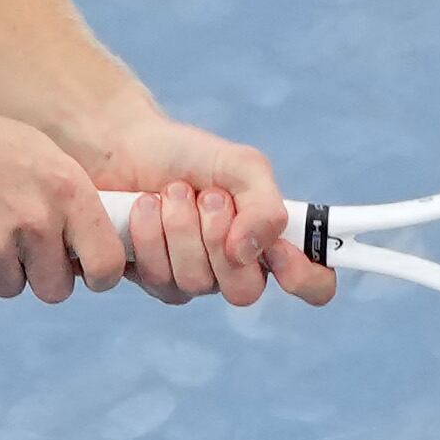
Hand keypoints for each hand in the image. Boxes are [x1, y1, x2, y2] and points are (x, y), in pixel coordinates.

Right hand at [0, 83, 126, 301]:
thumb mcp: (40, 154)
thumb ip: (70, 202)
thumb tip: (90, 251)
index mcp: (66, 189)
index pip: (106, 263)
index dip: (98, 275)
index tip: (86, 272)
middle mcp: (36, 219)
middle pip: (56, 290)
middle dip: (40, 275)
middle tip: (18, 245)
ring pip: (12, 288)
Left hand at [63, 105, 338, 307]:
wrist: (125, 147)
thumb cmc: (189, 156)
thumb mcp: (241, 165)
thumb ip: (265, 205)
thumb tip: (249, 251)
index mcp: (272, 241)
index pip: (314, 283)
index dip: (305, 277)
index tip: (280, 249)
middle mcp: (238, 269)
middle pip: (245, 291)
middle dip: (220, 238)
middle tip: (208, 197)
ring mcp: (195, 280)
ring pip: (197, 283)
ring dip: (181, 228)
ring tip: (171, 193)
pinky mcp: (154, 280)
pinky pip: (159, 279)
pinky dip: (150, 234)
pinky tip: (145, 206)